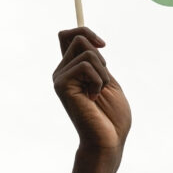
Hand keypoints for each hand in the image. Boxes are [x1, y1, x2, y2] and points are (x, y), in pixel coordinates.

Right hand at [53, 27, 130, 155]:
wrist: (108, 141)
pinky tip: (94, 98)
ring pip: (86, 51)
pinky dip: (98, 80)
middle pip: (78, 38)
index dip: (84, 31)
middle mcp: (62, 72)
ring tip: (99, 93)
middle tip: (103, 82)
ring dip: (102, 72)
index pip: (68, 36)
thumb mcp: (108, 82)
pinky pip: (85, 65)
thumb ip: (97, 63)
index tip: (103, 45)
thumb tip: (92, 41)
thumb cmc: (112, 118)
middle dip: (100, 56)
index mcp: (73, 71)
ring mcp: (60, 78)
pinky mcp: (61, 84)